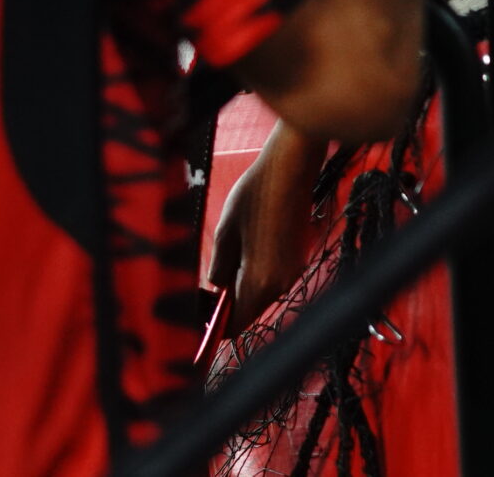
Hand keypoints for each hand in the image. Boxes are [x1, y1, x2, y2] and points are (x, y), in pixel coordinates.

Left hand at [206, 122, 324, 336]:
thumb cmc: (255, 193)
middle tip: (200, 292)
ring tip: (216, 272)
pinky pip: (271, 282)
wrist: (291, 169)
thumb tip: (215, 289)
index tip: (197, 313)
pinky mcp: (296, 260)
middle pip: (248, 313)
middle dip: (224, 309)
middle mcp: (281, 283)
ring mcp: (292, 272)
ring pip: (260, 298)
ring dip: (238, 293)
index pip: (236, 324)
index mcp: (261, 280)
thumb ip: (219, 266)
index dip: (214, 326)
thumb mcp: (226, 230)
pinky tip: (238, 258)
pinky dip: (252, 280)